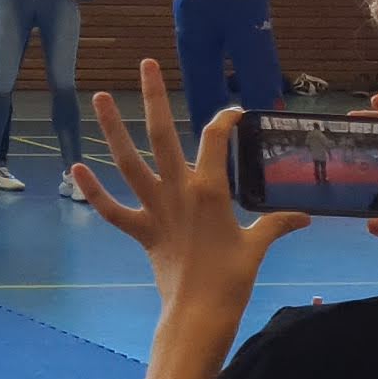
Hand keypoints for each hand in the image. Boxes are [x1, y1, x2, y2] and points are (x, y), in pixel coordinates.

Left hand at [68, 60, 304, 308]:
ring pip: (128, 162)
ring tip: (98, 97)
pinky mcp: (140, 231)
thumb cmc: (232, 279)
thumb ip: (277, 224)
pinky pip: (111, 209)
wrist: (200, 313)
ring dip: (112, 129)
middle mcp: (178, 191)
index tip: (233, 110)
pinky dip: (93, 190)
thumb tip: (303, 216)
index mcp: (210, 190)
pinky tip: (74, 167)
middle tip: (146, 65)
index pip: (215, 139)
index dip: (224, 119)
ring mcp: (154, 209)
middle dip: (154, 97)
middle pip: (161, 135)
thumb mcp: (258, 246)